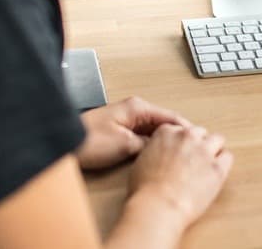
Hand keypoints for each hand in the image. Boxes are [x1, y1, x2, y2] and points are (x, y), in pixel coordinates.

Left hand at [77, 96, 192, 170]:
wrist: (63, 143)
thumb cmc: (88, 140)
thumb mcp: (125, 145)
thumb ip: (148, 144)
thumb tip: (161, 147)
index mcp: (138, 107)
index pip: (171, 116)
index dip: (186, 130)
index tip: (198, 139)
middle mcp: (133, 110)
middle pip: (163, 122)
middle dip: (176, 136)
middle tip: (189, 149)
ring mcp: (126, 119)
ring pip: (153, 130)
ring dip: (162, 141)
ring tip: (174, 154)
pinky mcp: (118, 129)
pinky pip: (142, 135)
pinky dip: (150, 144)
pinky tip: (153, 154)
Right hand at [127, 124, 232, 230]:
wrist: (158, 206)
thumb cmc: (144, 190)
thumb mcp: (141, 162)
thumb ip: (154, 151)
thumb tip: (159, 155)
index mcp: (166, 132)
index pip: (180, 129)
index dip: (181, 142)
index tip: (181, 152)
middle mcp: (187, 136)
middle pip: (199, 132)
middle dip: (197, 144)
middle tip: (194, 160)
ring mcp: (204, 150)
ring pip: (217, 139)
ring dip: (212, 149)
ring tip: (207, 164)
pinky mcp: (217, 167)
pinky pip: (227, 157)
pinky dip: (223, 163)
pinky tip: (216, 172)